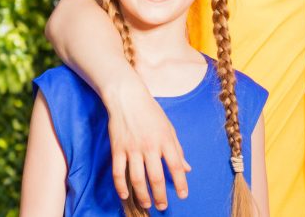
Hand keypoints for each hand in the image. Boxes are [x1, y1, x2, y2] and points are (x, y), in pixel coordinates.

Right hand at [104, 76, 189, 209]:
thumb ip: (178, 150)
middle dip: (160, 194)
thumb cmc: (152, 113)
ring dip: (142, 194)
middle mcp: (150, 146)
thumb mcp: (169, 129)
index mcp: (166, 140)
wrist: (128, 98)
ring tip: (147, 204)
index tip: (183, 195)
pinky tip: (125, 195)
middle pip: (156, 176)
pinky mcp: (117, 149)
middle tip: (163, 206)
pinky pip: (118, 172)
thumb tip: (187, 168)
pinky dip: (121, 185)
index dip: (181, 182)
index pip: (176, 166)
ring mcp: (132, 148)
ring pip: (137, 178)